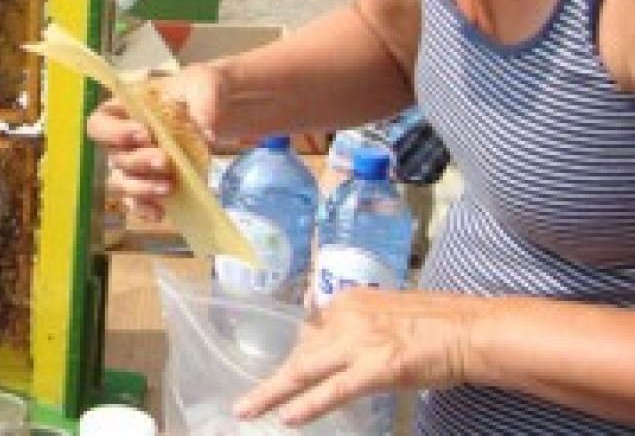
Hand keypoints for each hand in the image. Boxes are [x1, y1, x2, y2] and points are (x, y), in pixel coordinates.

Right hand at [85, 64, 223, 221]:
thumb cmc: (201, 89)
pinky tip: (161, 213)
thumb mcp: (205, 84)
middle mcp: (123, 139)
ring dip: (140, 188)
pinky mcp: (151, 183)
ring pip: (121, 183)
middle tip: (164, 161)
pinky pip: (136, 202)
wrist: (218, 108)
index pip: (100, 123)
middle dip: (137, 162)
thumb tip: (208, 135)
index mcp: (124, 109)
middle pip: (114, 157)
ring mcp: (136, 165)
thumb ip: (205, 104)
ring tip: (167, 188)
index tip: (144, 134)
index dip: (115, 132)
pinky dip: (145, 209)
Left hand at [234, 288, 482, 425]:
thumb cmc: (439, 324)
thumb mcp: (387, 312)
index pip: (310, 329)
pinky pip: (334, 390)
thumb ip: (360, 322)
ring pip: (305, 370)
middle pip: (300, 351)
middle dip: (274, 378)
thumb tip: (339, 340)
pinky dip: (308, 404)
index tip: (290, 371)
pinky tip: (288, 417)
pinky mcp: (376, 368)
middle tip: (249, 401)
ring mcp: (359, 343)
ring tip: (247, 410)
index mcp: (349, 301)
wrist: (471, 330)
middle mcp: (346, 317)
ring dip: (272, 393)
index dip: (298, 355)